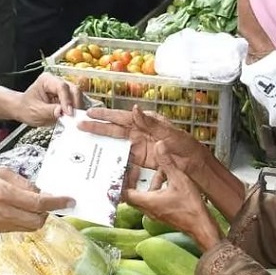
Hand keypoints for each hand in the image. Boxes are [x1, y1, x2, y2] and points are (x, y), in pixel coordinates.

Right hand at [0, 166, 72, 231]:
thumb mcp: (0, 171)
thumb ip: (22, 182)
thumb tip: (39, 191)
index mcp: (4, 193)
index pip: (39, 202)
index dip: (57, 202)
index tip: (70, 200)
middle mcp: (3, 211)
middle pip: (38, 220)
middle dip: (48, 212)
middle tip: (50, 202)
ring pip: (29, 227)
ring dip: (37, 218)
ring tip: (35, 205)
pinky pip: (17, 228)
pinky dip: (25, 220)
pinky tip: (21, 210)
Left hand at [18, 73, 80, 126]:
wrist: (23, 110)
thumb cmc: (26, 107)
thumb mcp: (35, 111)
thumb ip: (48, 111)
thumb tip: (61, 112)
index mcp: (46, 80)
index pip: (62, 87)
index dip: (67, 100)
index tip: (68, 113)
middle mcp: (56, 82)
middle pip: (73, 89)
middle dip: (75, 104)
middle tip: (74, 117)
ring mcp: (63, 90)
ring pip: (77, 96)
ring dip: (76, 108)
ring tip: (73, 119)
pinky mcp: (66, 98)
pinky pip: (76, 103)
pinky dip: (75, 111)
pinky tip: (72, 118)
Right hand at [80, 106, 210, 178]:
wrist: (195, 165)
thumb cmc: (186, 146)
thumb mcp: (169, 134)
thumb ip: (151, 123)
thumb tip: (134, 109)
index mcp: (146, 123)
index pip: (121, 118)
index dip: (105, 115)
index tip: (89, 113)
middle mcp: (140, 133)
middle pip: (114, 129)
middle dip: (97, 127)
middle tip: (80, 125)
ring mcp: (140, 147)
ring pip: (116, 144)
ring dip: (102, 144)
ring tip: (86, 144)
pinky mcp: (141, 161)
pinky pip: (124, 160)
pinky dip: (113, 162)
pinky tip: (103, 164)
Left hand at [123, 144, 221, 251]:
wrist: (202, 226)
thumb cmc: (191, 208)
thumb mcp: (179, 179)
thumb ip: (167, 163)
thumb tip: (159, 147)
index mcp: (148, 202)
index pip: (124, 193)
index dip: (122, 181)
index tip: (125, 171)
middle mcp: (149, 210)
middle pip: (132, 195)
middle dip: (134, 181)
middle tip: (137, 169)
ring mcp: (156, 213)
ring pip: (145, 197)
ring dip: (149, 184)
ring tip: (160, 172)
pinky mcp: (163, 214)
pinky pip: (154, 200)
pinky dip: (157, 190)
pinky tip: (169, 182)